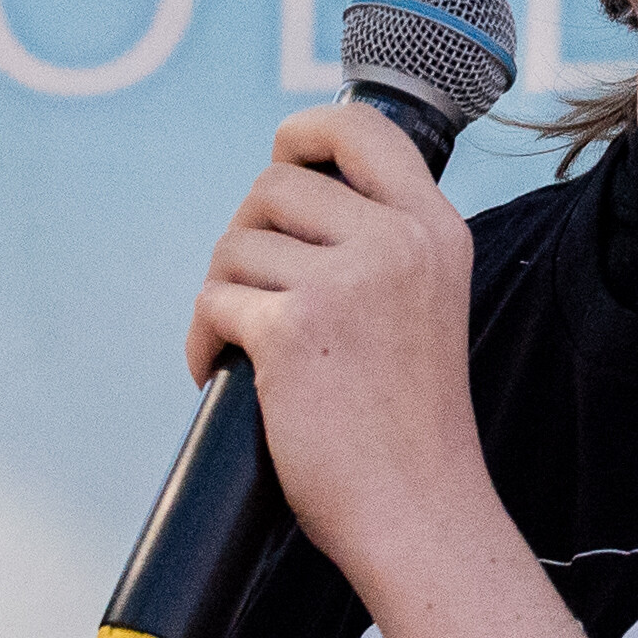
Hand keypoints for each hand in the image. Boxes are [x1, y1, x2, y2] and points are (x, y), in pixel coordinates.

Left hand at [186, 101, 489, 567]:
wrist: (419, 510)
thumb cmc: (409, 423)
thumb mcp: (425, 303)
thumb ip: (380, 242)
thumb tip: (287, 190)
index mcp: (435, 230)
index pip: (360, 127)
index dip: (304, 132)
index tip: (283, 159)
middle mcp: (397, 243)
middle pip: (273, 185)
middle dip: (245, 238)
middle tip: (254, 293)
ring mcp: (346, 282)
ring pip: (234, 246)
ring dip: (223, 294)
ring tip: (245, 344)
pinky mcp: (293, 329)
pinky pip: (212, 303)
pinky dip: (203, 341)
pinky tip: (221, 374)